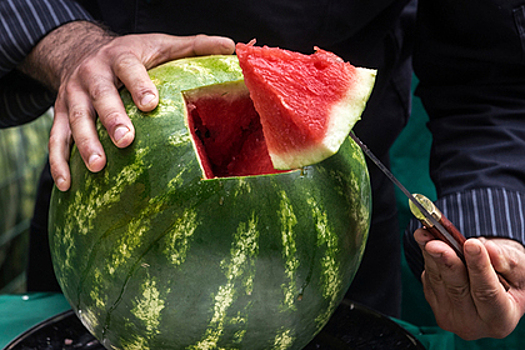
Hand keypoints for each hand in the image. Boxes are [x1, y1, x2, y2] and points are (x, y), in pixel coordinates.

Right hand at [18, 21, 234, 190]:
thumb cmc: (131, 54)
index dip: (138, 84)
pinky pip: (55, 139)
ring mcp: (72, 95)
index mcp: (120, 57)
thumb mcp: (161, 44)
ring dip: (84, 144)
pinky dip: (58, 162)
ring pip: (75, 119)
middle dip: (111, 118)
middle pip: (100, 96)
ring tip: (98, 166)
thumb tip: (232, 46)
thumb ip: (194, 46)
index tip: (151, 103)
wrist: (78, 50)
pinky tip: (66, 185)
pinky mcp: (58, 114)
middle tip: (127, 141)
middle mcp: (92, 74)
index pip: (128, 68)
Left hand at [414, 228, 524, 339]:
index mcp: (500, 320)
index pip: (487, 293)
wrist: (498, 287)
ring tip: (424, 235)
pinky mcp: (434, 304)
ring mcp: (450, 316)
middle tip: (436, 243)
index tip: (471, 245)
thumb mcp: (519, 270)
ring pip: (438, 281)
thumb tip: (488, 248)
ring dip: (429, 255)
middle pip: (457, 289)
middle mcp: (472, 324)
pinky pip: (429, 278)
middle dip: (446, 262)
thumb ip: (505, 261)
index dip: (478, 268)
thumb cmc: (512, 279)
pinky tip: (425, 240)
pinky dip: (426, 257)